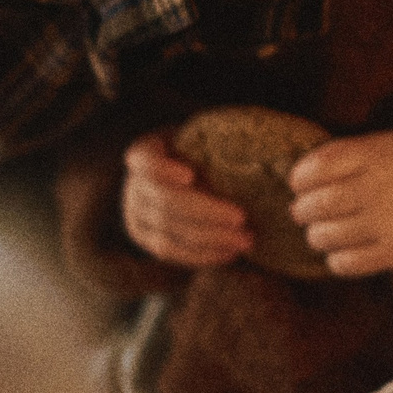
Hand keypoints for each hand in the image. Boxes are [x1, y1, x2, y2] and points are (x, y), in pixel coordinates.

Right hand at [115, 132, 252, 269]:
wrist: (185, 173)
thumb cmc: (204, 150)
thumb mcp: (207, 138)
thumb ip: (219, 144)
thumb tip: (259, 155)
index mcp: (143, 152)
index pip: (145, 160)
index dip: (163, 169)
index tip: (190, 175)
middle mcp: (133, 185)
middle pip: (165, 202)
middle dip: (206, 213)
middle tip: (242, 218)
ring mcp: (135, 216)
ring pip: (168, 232)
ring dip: (210, 239)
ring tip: (245, 240)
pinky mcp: (145, 240)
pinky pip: (170, 252)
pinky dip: (202, 255)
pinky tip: (230, 253)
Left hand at [287, 130, 392, 276]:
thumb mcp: (385, 144)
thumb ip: (346, 154)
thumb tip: (299, 177)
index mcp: (377, 155)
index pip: (320, 166)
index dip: (300, 177)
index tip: (297, 183)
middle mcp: (381, 188)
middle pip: (320, 204)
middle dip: (302, 209)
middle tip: (301, 211)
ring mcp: (390, 223)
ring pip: (328, 236)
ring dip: (315, 235)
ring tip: (319, 231)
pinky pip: (347, 263)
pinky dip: (335, 259)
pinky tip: (340, 251)